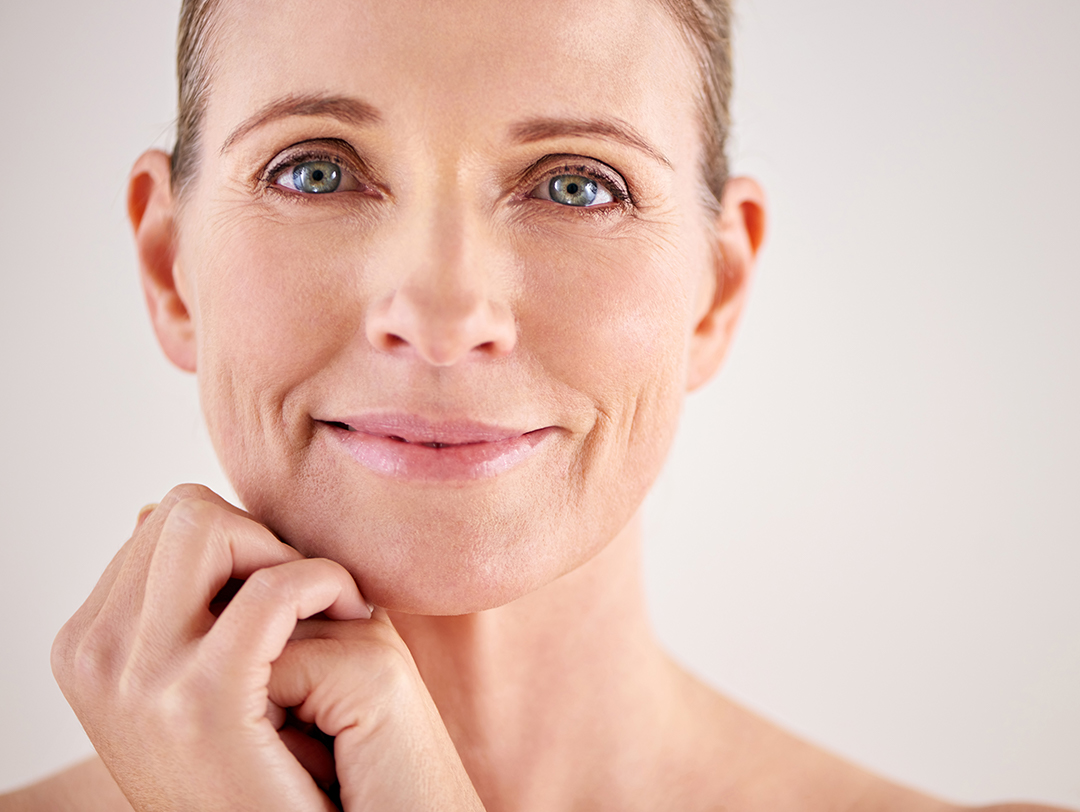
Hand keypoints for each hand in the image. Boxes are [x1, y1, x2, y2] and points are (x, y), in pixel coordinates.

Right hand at [50, 484, 482, 810]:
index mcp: (86, 644)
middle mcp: (95, 656)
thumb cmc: (242, 762)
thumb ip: (167, 599)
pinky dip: (324, 581)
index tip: (278, 592)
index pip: (164, 523)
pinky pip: (273, 587)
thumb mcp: (178, 676)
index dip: (237, 545)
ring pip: (211, 526)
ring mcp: (139, 678)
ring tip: (322, 607)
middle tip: (304, 596)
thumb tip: (148, 510)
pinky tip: (351, 613)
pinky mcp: (203, 700)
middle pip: (184, 512)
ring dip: (284, 555)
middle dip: (256, 539)